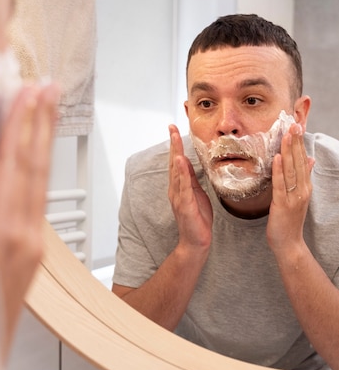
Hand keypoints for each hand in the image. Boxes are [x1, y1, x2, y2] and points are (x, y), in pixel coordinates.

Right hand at [0, 83, 58, 360]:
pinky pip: (38, 203)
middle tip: (47, 89)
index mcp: (4, 230)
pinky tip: (33, 166)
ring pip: (40, 184)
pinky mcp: (33, 257)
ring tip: (45, 115)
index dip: (20, 124)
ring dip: (43, 146)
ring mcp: (33, 247)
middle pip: (35, 168)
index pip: (14, 164)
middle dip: (41, 124)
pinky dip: (37, 174)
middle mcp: (27, 236)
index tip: (27, 92)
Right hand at [168, 124, 212, 253]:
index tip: (174, 130)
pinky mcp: (185, 204)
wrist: (196, 241)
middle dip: (173, 144)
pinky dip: (182, 172)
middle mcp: (175, 190)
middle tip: (171, 127)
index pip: (176, 162)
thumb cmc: (197, 219)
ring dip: (175, 153)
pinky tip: (181, 161)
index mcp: (179, 187)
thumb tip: (187, 162)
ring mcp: (179, 197)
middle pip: (173, 163)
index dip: (175, 145)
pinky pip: (184, 186)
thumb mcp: (196, 194)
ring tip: (175, 138)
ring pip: (176, 171)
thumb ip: (190, 179)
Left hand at [267, 123, 313, 255]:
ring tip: (287, 135)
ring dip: (289, 151)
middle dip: (296, 142)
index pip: (303, 160)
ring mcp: (293, 197)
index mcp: (305, 187)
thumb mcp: (299, 197)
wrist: (289, 244)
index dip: (300, 143)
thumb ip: (304, 178)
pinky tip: (277, 157)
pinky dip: (279, 170)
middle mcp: (302, 190)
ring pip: (291, 170)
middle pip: (299, 162)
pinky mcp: (282, 204)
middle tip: (294, 123)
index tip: (297, 126)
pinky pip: (280, 184)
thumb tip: (310, 159)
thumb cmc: (289, 221)